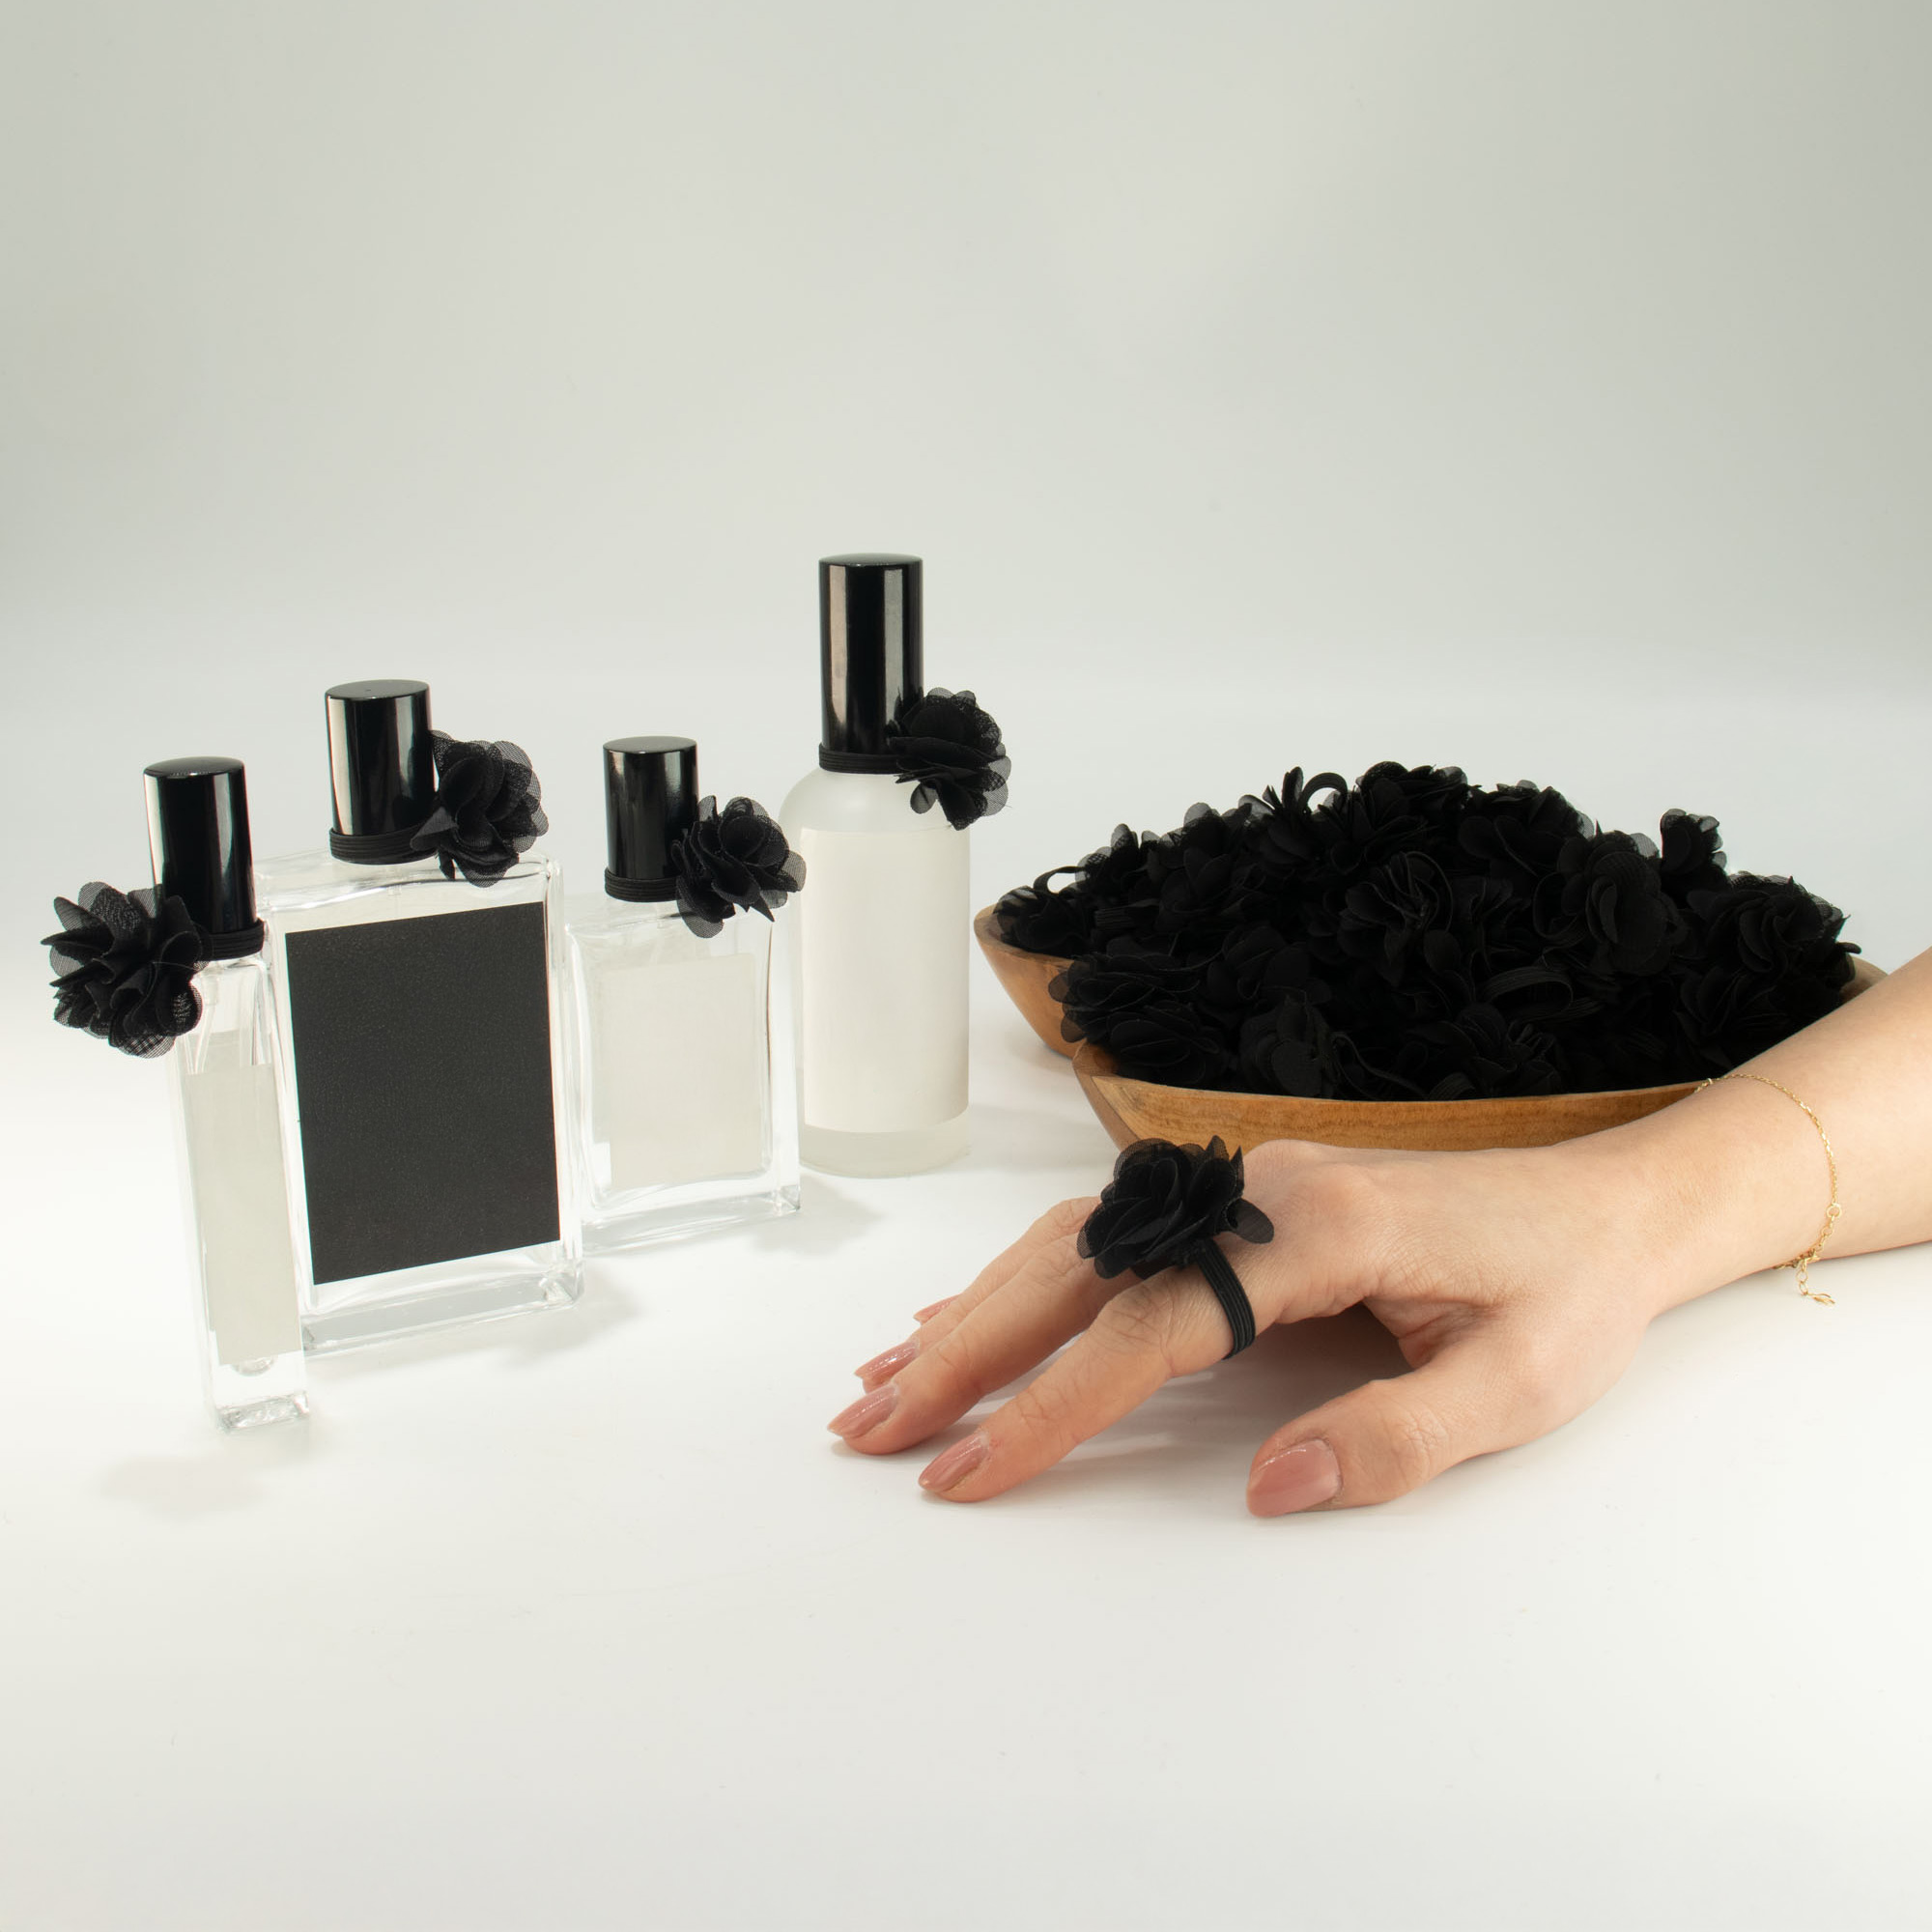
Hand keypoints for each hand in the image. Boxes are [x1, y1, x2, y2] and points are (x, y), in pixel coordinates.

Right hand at [827, 1131, 1717, 1513]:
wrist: (1608, 1206)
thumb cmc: (1570, 1292)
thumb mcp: (1521, 1385)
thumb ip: (1397, 1434)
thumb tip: (1270, 1484)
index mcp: (1318, 1227)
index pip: (1156, 1325)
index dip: (1058, 1403)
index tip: (975, 1468)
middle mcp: (1257, 1188)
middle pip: (1077, 1266)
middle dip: (965, 1349)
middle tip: (873, 1426)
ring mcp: (1239, 1186)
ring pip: (1072, 1244)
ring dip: (971, 1313)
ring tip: (884, 1381)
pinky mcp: (1237, 1202)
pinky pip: (1106, 1239)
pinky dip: (1023, 1283)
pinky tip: (966, 1317)